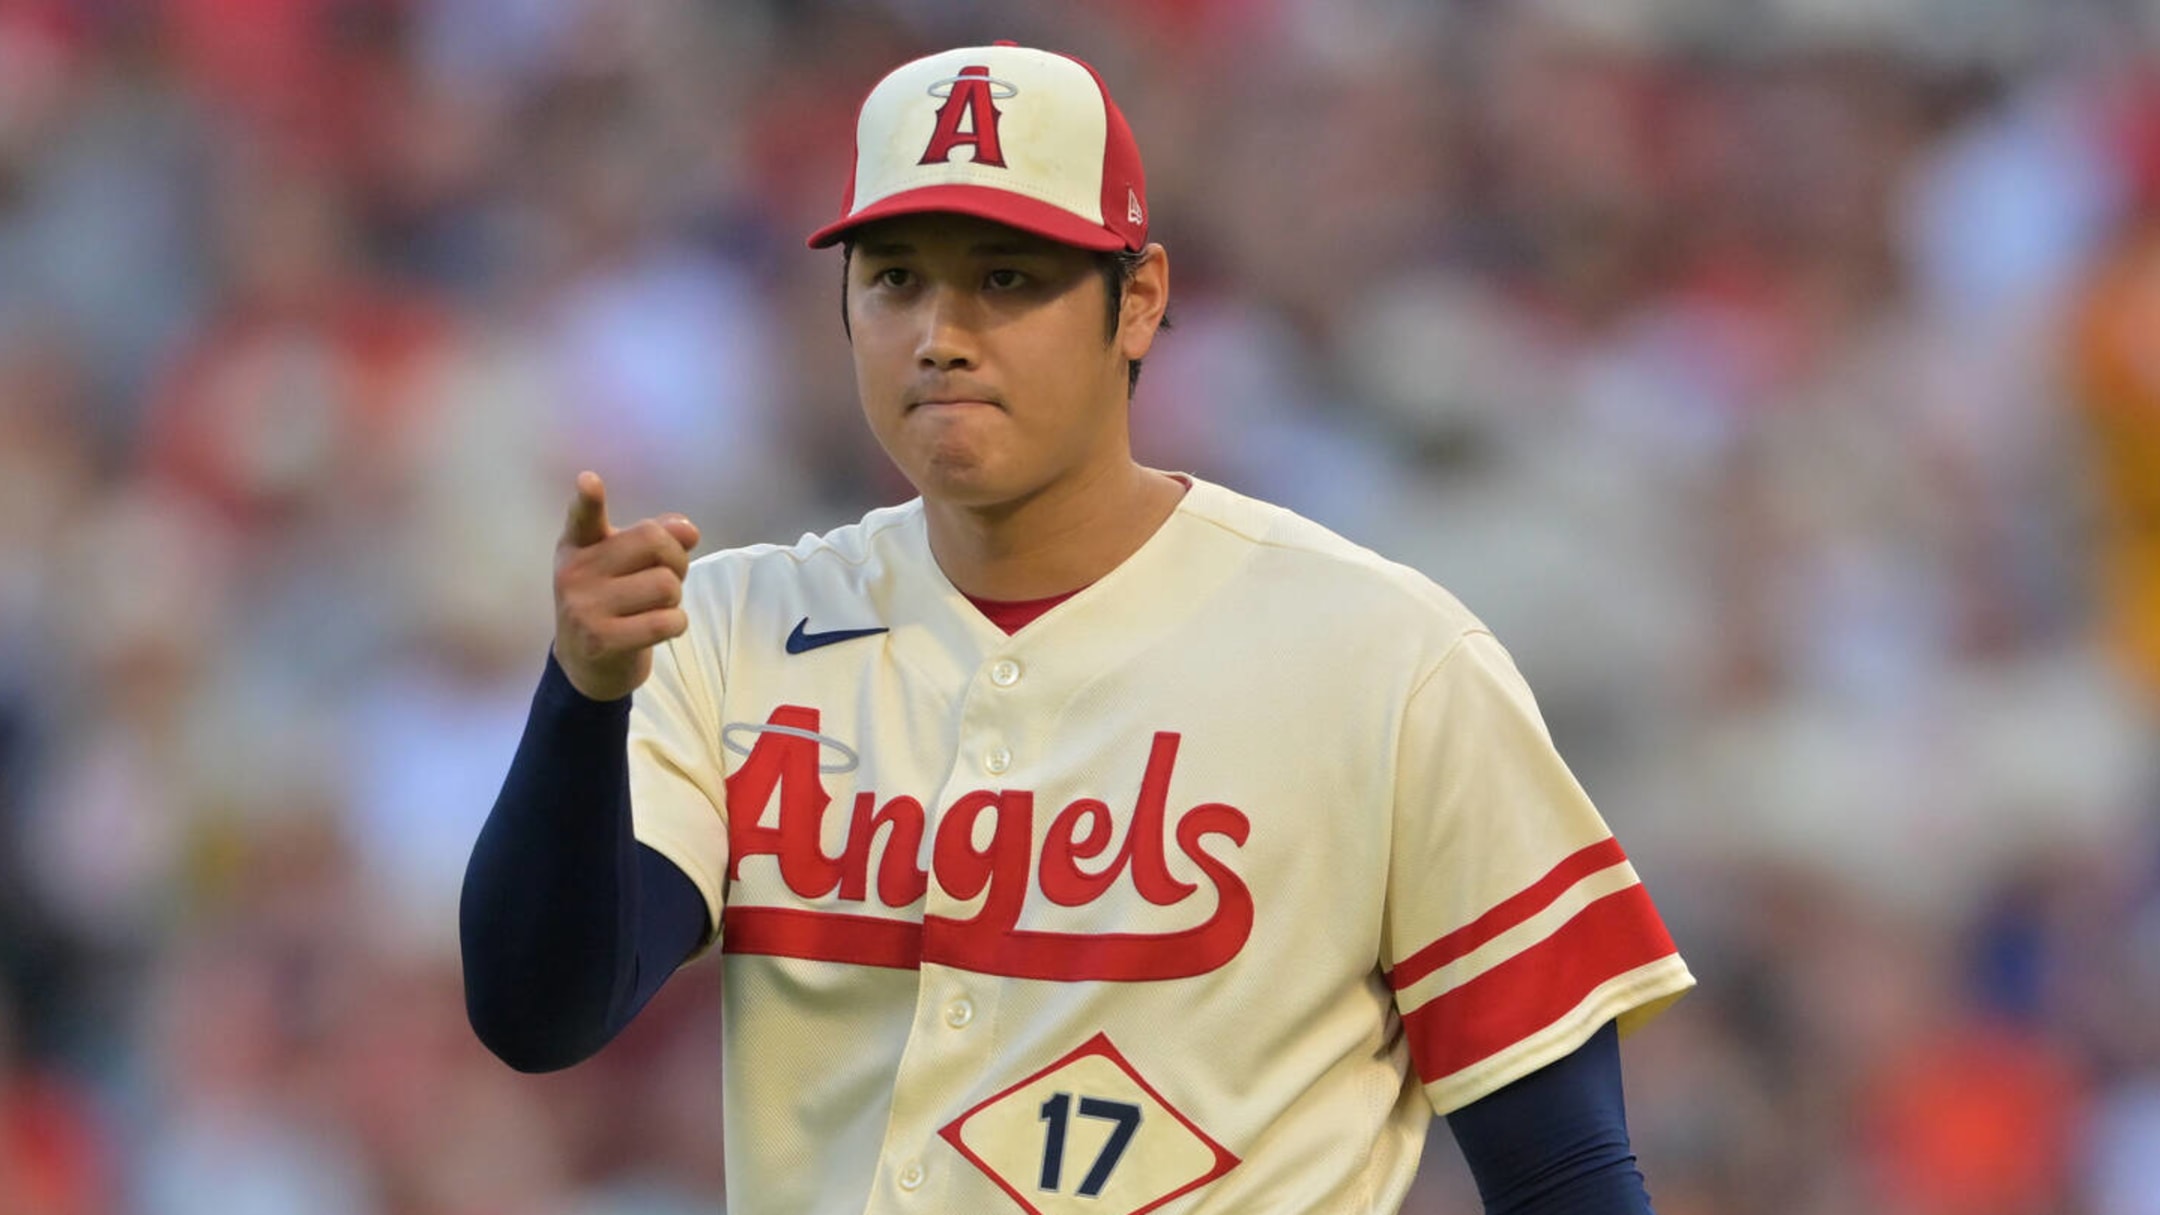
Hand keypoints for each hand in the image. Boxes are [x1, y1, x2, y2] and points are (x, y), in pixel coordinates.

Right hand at [552, 471, 700, 701]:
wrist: (586, 665)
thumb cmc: (613, 602)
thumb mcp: (625, 564)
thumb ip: (656, 538)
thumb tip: (687, 529)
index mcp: (578, 545)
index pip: (583, 517)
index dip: (588, 499)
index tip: (589, 481)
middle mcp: (575, 572)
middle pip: (653, 541)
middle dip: (677, 559)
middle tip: (669, 576)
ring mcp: (585, 608)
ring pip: (666, 585)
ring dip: (675, 598)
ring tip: (656, 606)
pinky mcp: (603, 641)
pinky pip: (667, 621)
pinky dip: (677, 624)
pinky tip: (662, 627)